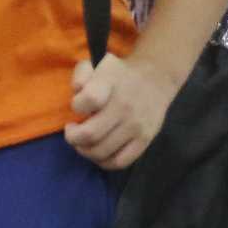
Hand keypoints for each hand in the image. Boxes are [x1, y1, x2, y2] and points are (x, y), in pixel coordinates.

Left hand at [65, 53, 177, 170]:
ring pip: (102, 152)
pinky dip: (103, 162)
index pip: (88, 100)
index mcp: (111, 84)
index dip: (76, 106)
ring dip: (84, 150)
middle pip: (90, 134)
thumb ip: (81, 75)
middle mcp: (124, 107)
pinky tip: (98, 152)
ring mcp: (136, 126)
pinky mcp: (145, 140)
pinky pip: (120, 162)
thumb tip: (77, 91)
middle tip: (72, 131)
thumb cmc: (119, 74)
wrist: (155, 78)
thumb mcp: (98, 65)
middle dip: (72, 137)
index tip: (77, 107)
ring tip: (82, 143)